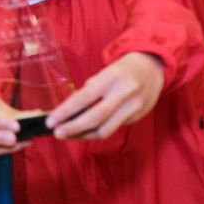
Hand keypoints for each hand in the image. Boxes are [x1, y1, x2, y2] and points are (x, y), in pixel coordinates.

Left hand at [47, 52, 164, 139]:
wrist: (153, 68)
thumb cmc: (122, 70)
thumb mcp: (104, 73)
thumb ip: (89, 90)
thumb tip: (68, 112)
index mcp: (111, 77)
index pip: (84, 98)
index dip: (65, 112)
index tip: (51, 121)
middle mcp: (124, 93)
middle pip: (95, 117)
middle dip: (73, 128)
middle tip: (57, 133)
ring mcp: (133, 108)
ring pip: (106, 129)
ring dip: (84, 135)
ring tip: (68, 135)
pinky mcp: (138, 118)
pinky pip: (113, 129)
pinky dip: (96, 132)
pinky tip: (84, 132)